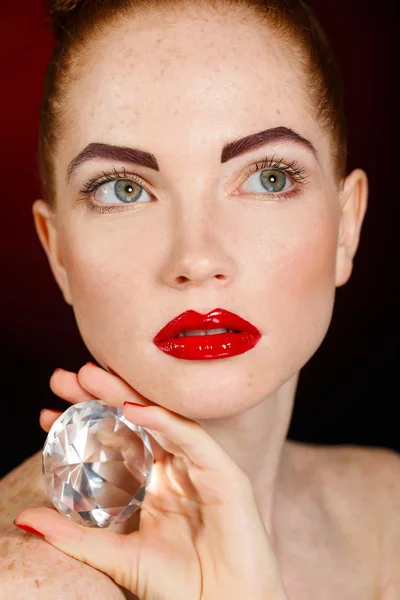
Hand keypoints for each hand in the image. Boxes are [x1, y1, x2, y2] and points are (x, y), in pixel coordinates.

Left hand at [15, 363, 288, 599]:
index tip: (49, 412)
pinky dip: (165, 422)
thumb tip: (22, 519)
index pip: (121, 437)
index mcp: (159, 480)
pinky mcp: (226, 476)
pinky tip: (133, 408)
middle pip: (141, 419)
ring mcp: (203, 467)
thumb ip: (74, 536)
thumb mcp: (117, 555)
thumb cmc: (180, 587)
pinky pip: (194, 440)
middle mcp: (180, 466)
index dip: (87, 420)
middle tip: (65, 377)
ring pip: (165, 420)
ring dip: (127, 396)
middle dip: (102, 395)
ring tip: (88, 378)